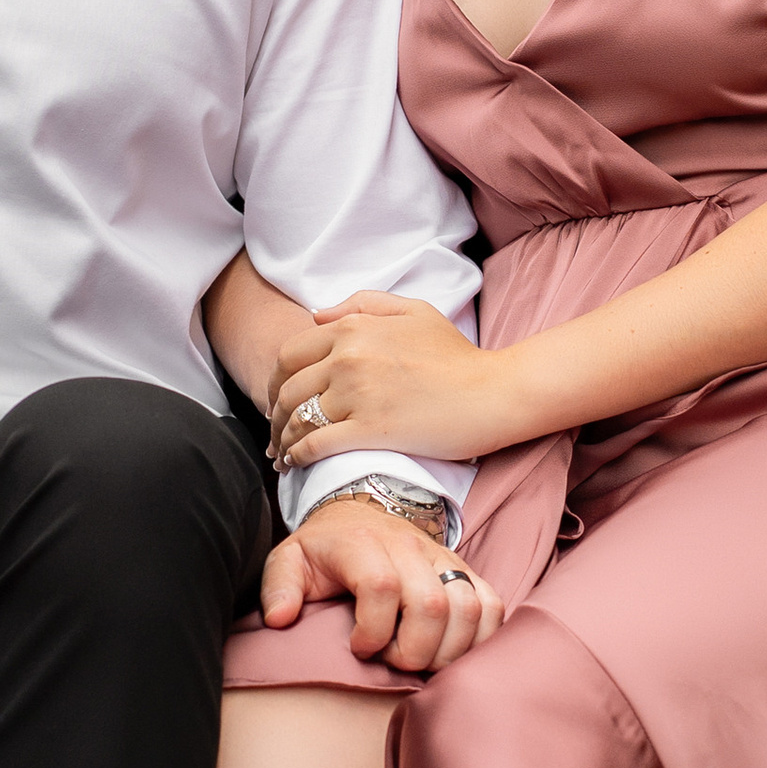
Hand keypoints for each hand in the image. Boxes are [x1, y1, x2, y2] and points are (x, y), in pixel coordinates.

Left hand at [259, 500, 502, 673]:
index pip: (382, 587)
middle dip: (413, 650)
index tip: (359, 648)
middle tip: (393, 660)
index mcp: (361, 544)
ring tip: (420, 659)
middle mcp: (409, 547)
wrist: (357, 517)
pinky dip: (481, 637)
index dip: (373, 631)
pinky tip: (452, 652)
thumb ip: (279, 587)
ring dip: (447, 649)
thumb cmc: (323, 551)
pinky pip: (493, 605)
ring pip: (468, 607)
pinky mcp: (465, 572)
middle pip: (430, 604)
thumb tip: (279, 618)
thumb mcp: (289, 561)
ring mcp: (442, 559)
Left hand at [270, 291, 518, 468]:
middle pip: (287, 389)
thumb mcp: (413, 310)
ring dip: (281, 439)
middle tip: (274, 431)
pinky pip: (316, 444)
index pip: (290, 354)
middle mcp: (349, 358)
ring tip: (281, 453)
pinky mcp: (371, 430)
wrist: (493, 392)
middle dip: (273, 414)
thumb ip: (362, 305)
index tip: (277, 399)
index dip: (275, 381)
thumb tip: (317, 315)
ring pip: (297, 419)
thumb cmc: (456, 354)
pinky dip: (298, 455)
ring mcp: (358, 394)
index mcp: (354, 328)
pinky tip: (295, 463)